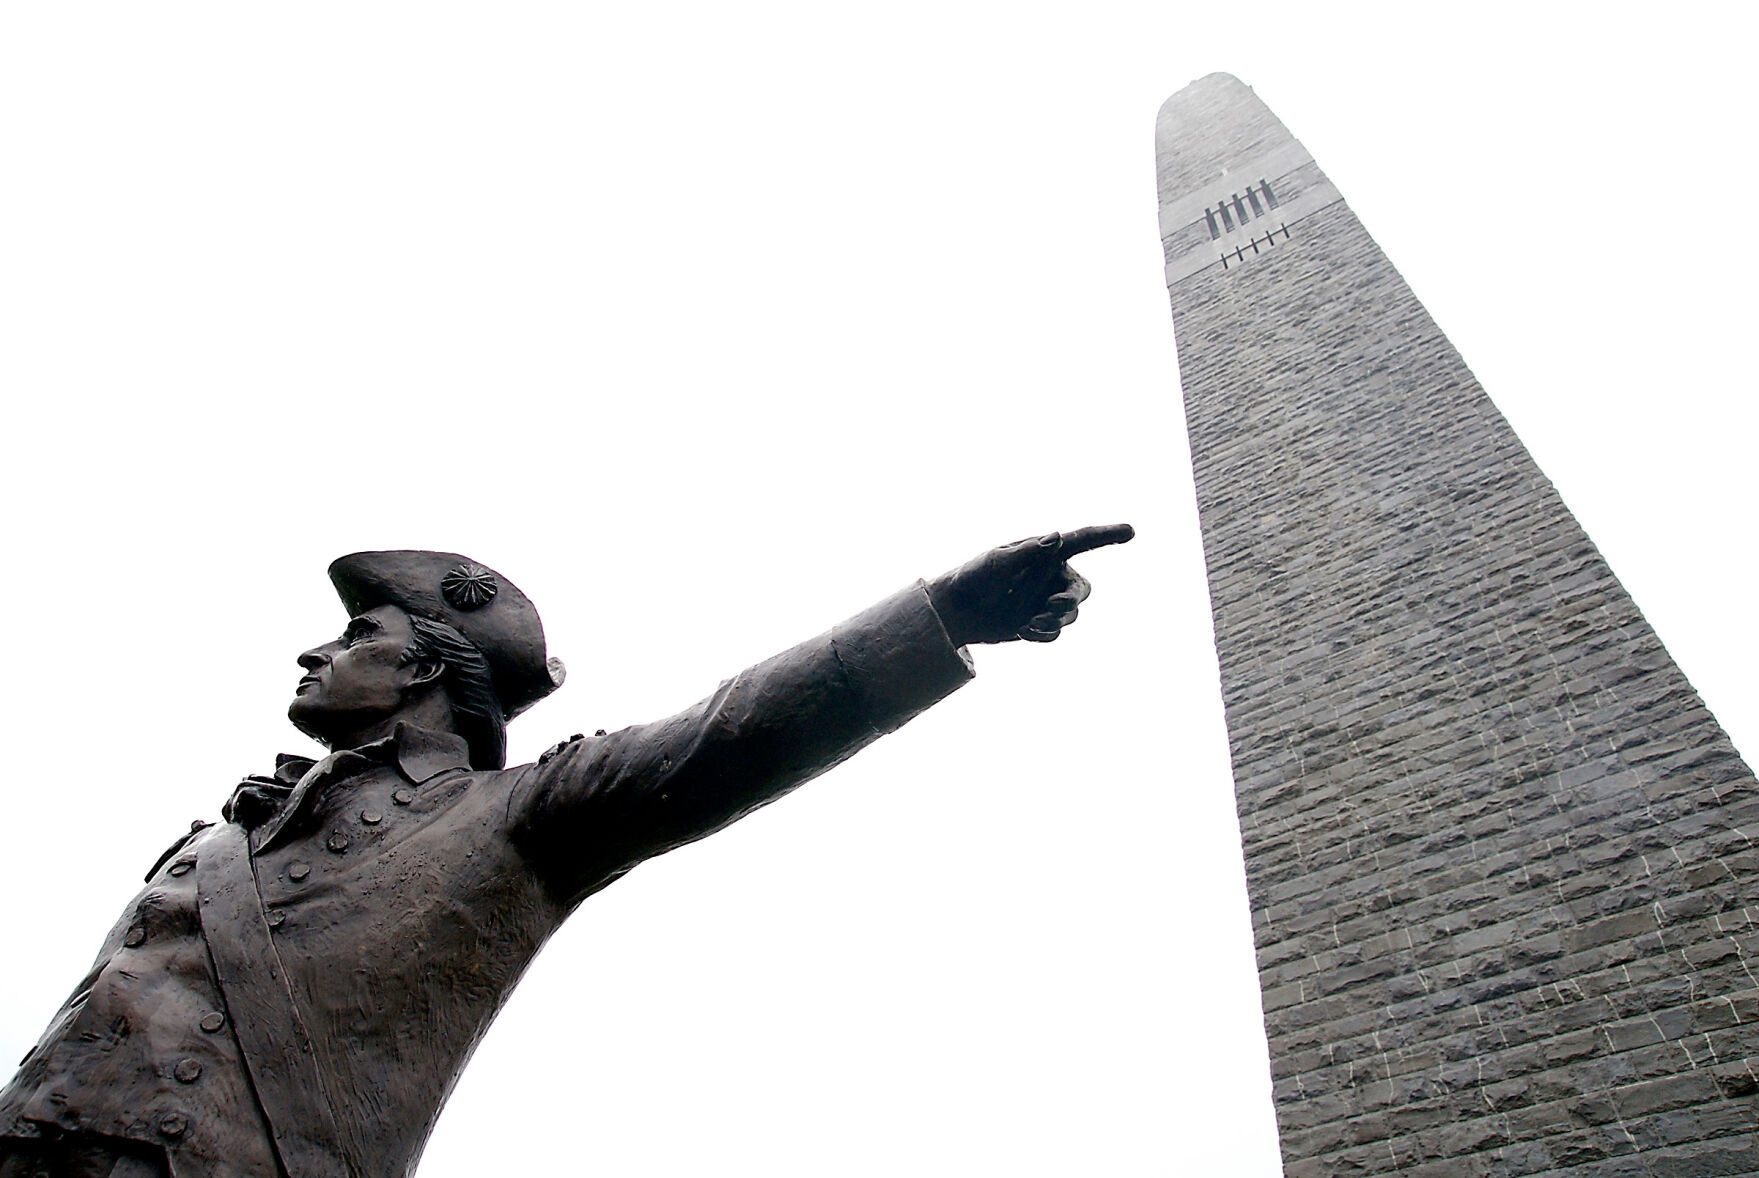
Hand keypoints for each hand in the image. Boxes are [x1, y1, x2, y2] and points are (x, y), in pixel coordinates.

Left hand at [926, 523, 1133, 645]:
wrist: (958, 611)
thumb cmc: (974, 577)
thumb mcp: (995, 563)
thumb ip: (1025, 553)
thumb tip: (1055, 537)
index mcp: (1045, 553)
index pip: (1081, 542)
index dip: (1107, 535)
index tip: (1131, 531)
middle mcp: (1052, 575)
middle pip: (1081, 590)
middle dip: (1069, 602)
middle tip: (1051, 609)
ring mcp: (1048, 600)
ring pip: (1070, 615)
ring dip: (1053, 622)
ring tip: (1028, 624)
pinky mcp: (1041, 622)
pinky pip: (1056, 632)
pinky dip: (1043, 635)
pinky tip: (1023, 631)